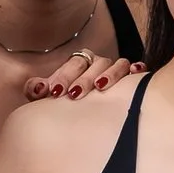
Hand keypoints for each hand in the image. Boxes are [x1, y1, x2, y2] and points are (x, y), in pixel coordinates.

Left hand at [24, 55, 141, 105]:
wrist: (85, 109)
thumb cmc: (66, 99)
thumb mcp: (50, 93)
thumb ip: (37, 89)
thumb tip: (37, 88)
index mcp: (80, 62)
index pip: (73, 63)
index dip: (64, 76)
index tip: (54, 92)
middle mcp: (100, 63)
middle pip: (95, 63)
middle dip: (83, 78)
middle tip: (74, 94)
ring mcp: (117, 69)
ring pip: (117, 64)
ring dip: (109, 74)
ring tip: (100, 87)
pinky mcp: (133, 78)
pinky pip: (136, 68)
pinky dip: (136, 68)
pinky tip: (135, 73)